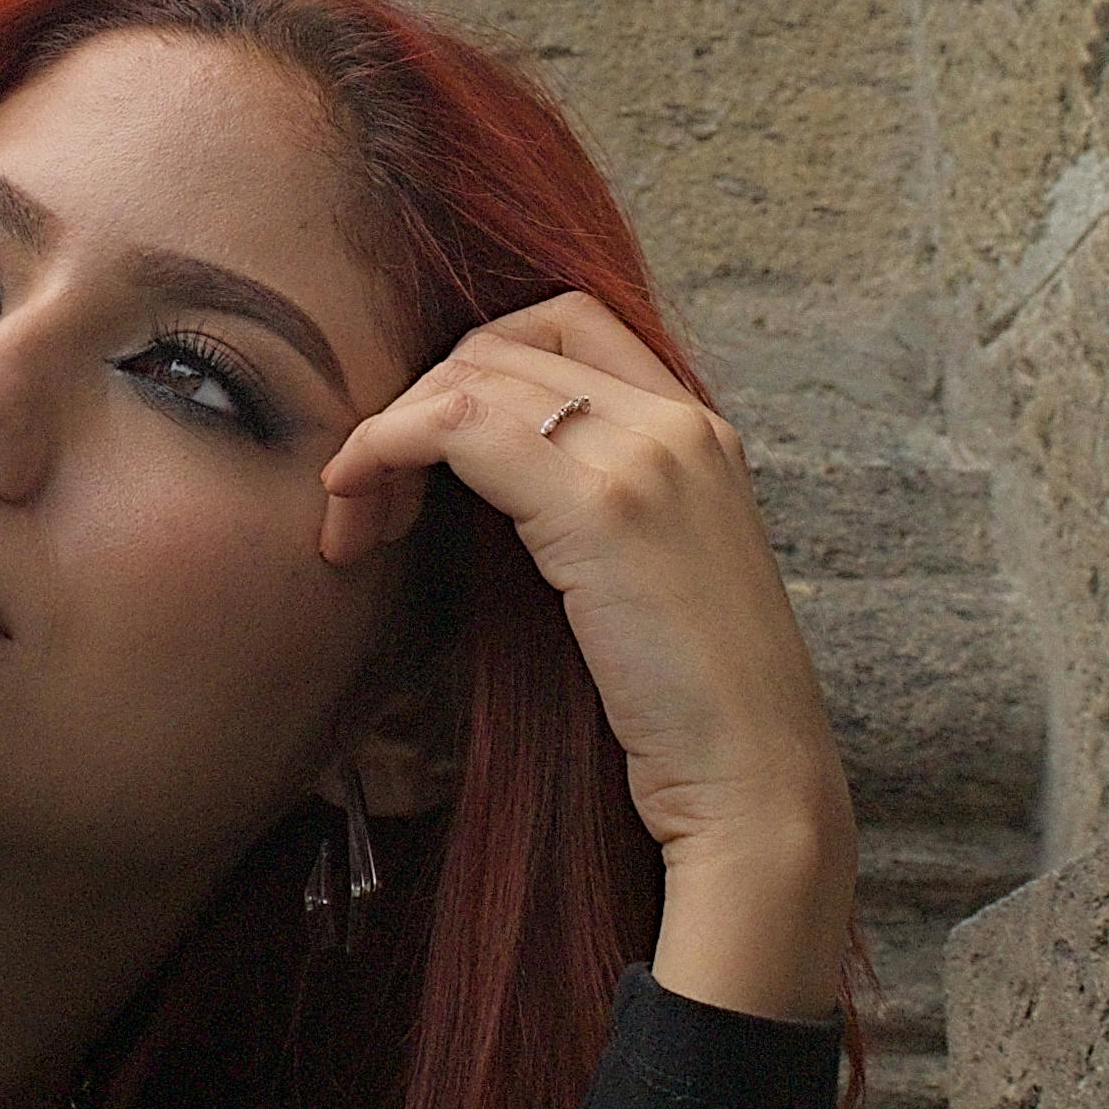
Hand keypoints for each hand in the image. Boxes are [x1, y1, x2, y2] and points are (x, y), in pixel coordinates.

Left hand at [318, 292, 854, 1018]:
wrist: (754, 786)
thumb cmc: (687, 711)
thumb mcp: (643, 574)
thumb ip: (586, 505)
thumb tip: (473, 475)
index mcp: (698, 429)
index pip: (563, 322)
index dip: (469, 370)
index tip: (422, 454)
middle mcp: (680, 420)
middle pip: (502, 341)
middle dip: (414, 400)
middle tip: (365, 493)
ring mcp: (648, 453)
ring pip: (470, 375)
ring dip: (385, 432)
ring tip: (353, 518)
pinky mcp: (604, 506)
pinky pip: (455, 425)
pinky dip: (385, 447)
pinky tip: (355, 507)